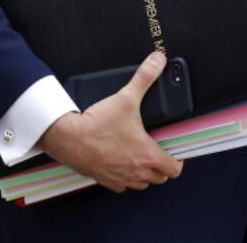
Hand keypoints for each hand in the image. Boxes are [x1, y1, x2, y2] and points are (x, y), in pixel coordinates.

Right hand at [38, 52, 183, 192]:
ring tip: (140, 158)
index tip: (175, 152)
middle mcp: (136, 172)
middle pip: (160, 178)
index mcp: (148, 155)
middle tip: (157, 152)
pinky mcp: (104, 180)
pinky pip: (121, 186)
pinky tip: (120, 163)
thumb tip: (157, 61)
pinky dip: (124, 178)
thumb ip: (144, 77)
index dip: (178, 161)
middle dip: (161, 167)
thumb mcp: (126, 97)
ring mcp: (120, 178)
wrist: (69, 138)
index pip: (174, 169)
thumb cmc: (98, 123)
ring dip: (144, 174)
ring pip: (141, 184)